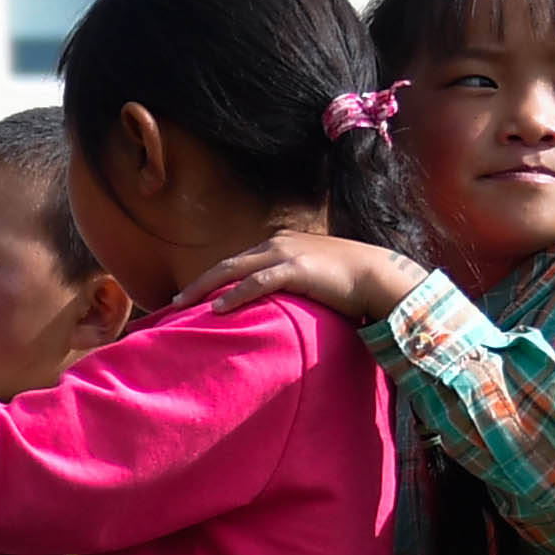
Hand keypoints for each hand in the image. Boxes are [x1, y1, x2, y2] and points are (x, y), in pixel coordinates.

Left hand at [189, 232, 426, 324]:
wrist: (380, 275)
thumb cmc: (350, 282)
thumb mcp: (313, 278)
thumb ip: (291, 286)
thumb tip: (276, 309)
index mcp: (280, 245)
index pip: (237, 263)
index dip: (212, 279)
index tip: (192, 297)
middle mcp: (278, 244)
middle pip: (226, 265)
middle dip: (198, 283)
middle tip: (173, 303)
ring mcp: (286, 254)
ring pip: (233, 271)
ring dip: (204, 288)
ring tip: (182, 306)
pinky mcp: (296, 269)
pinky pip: (256, 283)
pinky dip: (234, 296)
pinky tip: (217, 309)